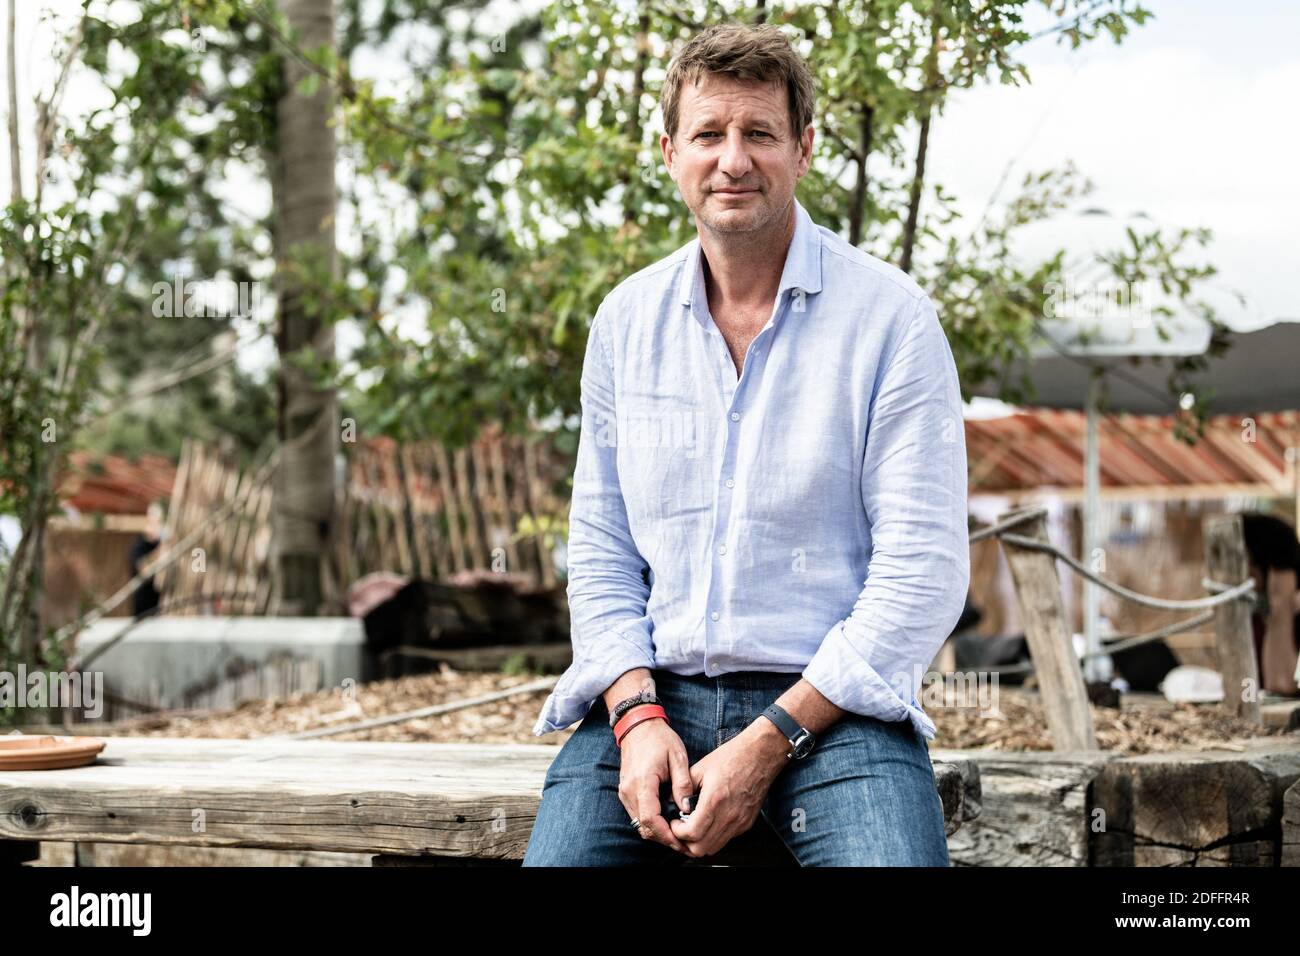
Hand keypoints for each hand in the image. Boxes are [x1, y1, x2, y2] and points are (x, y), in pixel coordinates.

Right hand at [616, 715, 695, 853]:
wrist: (638, 725)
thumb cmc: (659, 739)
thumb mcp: (678, 757)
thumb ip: (682, 784)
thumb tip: (686, 808)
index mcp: (643, 782)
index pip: (650, 819)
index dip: (666, 834)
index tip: (680, 841)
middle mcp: (629, 790)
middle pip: (643, 826)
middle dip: (663, 837)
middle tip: (683, 842)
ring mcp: (625, 792)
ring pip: (639, 823)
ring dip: (657, 831)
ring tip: (677, 833)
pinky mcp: (625, 791)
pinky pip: (636, 814)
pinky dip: (650, 822)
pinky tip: (666, 820)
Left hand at [669, 720, 789, 858]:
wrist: (760, 755)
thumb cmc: (733, 757)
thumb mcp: (701, 768)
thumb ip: (683, 788)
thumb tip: (671, 801)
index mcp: (715, 800)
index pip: (692, 833)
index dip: (677, 832)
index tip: (674, 824)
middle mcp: (728, 815)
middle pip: (701, 848)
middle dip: (686, 842)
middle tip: (681, 828)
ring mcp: (739, 822)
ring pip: (714, 848)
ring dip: (700, 842)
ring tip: (693, 827)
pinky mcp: (746, 823)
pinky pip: (726, 839)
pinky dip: (713, 837)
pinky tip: (709, 823)